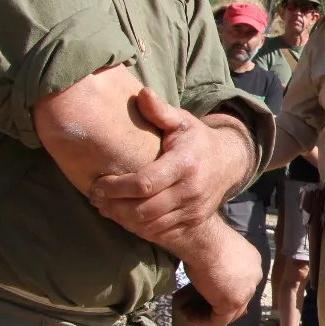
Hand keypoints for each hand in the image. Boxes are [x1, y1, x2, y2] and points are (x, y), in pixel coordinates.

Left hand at [89, 90, 254, 242]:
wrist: (229, 162)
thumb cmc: (196, 139)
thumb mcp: (182, 121)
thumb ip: (160, 110)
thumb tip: (142, 93)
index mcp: (185, 163)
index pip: (145, 183)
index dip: (117, 187)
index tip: (97, 184)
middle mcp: (191, 190)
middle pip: (143, 209)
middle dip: (114, 206)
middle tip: (95, 198)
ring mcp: (193, 209)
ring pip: (149, 224)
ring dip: (122, 219)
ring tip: (105, 207)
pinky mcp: (192, 221)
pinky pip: (159, 232)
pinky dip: (137, 228)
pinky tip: (123, 217)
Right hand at [177, 217, 261, 325]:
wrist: (204, 240)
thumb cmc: (205, 239)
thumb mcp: (214, 253)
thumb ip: (218, 266)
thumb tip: (206, 278)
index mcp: (252, 261)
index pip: (242, 283)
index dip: (224, 291)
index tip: (204, 294)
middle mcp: (254, 276)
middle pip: (240, 299)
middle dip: (217, 305)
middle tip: (195, 305)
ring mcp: (247, 291)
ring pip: (230, 312)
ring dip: (208, 314)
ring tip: (188, 310)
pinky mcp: (234, 302)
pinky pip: (219, 319)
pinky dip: (203, 320)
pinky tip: (188, 315)